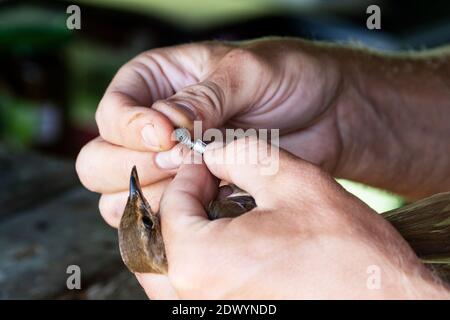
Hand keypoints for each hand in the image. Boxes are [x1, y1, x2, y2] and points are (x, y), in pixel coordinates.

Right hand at [76, 38, 345, 227]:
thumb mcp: (246, 72)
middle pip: (100, 160)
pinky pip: (159, 217)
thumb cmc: (287, 77)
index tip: (168, 136)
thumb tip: (164, 129)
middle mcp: (150, 127)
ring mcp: (167, 164)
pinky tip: (211, 202)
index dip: (131, 130)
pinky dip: (177, 218)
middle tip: (180, 163)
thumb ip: (202, 99)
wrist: (326, 112)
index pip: (111, 114)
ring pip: (122, 196)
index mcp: (154, 83)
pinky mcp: (190, 194)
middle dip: (135, 168)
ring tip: (201, 182)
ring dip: (155, 197)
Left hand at [138, 137, 448, 298]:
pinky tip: (227, 243)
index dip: (189, 175)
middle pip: (155, 241)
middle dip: (177, 206)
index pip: (169, 204)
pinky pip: (191, 289)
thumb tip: (208, 151)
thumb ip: (237, 155)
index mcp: (198, 262)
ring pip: (167, 270)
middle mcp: (191, 298)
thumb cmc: (345, 248)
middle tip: (205, 186)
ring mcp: (205, 314)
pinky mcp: (225, 319)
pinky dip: (197, 262)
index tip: (209, 163)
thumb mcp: (290, 181)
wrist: (385, 300)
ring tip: (214, 211)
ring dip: (182, 235)